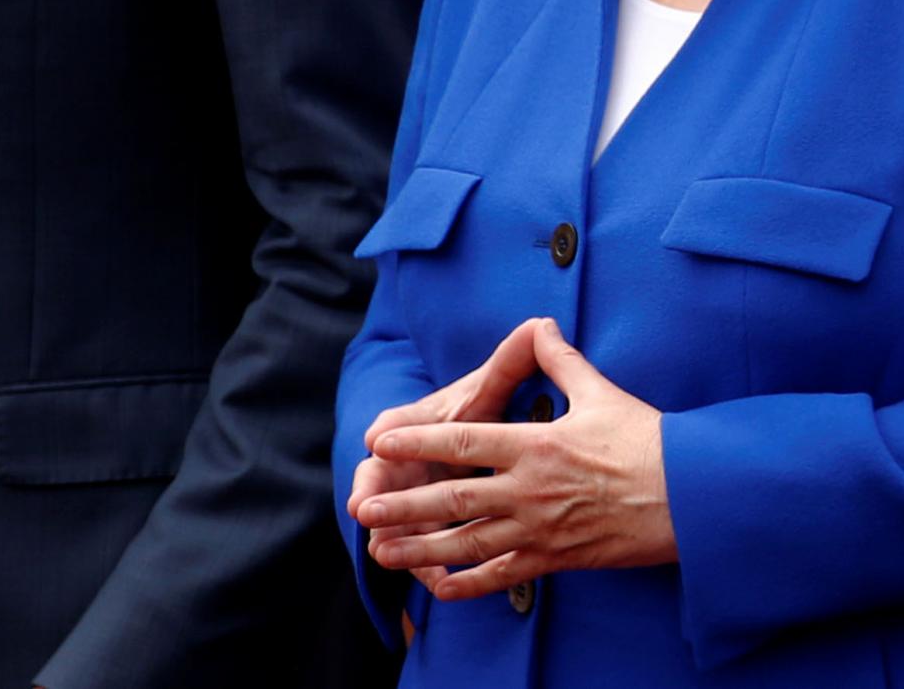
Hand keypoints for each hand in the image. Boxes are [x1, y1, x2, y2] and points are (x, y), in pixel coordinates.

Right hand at [347, 318, 544, 567]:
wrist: (470, 443)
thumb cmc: (476, 413)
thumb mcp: (489, 390)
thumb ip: (509, 363)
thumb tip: (539, 324)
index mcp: (414, 425)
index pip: (392, 425)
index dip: (386, 434)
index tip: (377, 439)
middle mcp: (401, 464)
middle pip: (380, 478)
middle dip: (373, 491)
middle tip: (364, 506)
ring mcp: (407, 500)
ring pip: (395, 522)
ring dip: (393, 537)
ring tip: (390, 553)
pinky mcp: (421, 531)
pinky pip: (420, 553)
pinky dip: (425, 566)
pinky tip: (438, 580)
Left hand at [357, 316, 674, 600]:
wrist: (687, 497)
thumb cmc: (647, 440)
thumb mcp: (602, 392)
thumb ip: (562, 360)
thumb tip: (542, 325)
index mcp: (536, 445)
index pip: (463, 442)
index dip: (418, 441)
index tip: (380, 439)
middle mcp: (528, 491)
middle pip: (451, 500)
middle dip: (402, 504)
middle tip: (363, 506)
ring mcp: (538, 530)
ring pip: (466, 544)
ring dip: (419, 548)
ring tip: (382, 550)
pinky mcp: (554, 559)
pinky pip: (500, 576)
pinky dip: (465, 584)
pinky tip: (438, 586)